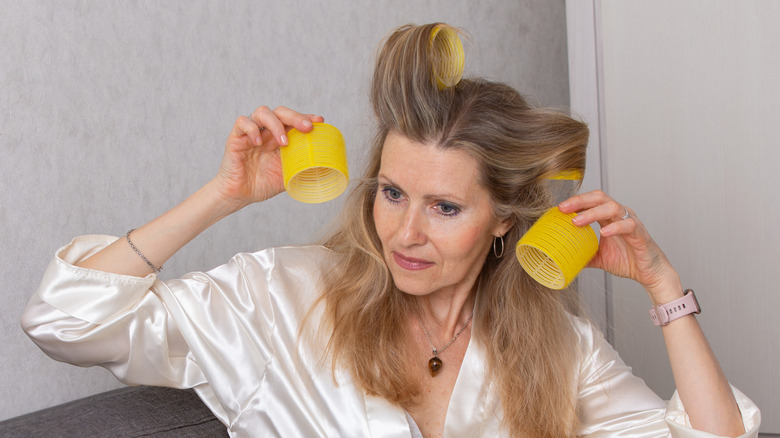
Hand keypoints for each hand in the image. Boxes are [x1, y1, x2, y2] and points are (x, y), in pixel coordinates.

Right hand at [213, 106, 323, 207]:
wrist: (240, 195)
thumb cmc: (263, 184)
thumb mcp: (288, 176)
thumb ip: (302, 168)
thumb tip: (325, 169)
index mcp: (280, 138)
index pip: (294, 121)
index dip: (307, 117)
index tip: (320, 121)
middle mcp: (267, 132)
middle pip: (281, 112)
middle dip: (296, 117)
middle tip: (307, 127)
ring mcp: (252, 133)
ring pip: (263, 112)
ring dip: (276, 124)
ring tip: (284, 142)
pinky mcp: (236, 138)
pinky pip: (242, 123)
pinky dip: (251, 128)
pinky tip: (258, 142)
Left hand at [558, 190, 681, 301]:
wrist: (649, 274)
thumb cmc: (627, 260)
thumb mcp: (598, 257)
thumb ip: (581, 254)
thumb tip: (561, 259)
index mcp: (609, 217)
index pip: (591, 201)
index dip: (575, 201)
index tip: (559, 208)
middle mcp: (620, 215)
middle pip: (600, 198)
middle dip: (580, 201)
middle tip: (564, 208)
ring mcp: (631, 222)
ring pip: (613, 208)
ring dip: (592, 213)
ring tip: (577, 221)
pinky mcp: (640, 234)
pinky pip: (628, 225)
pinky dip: (615, 227)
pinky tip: (604, 233)